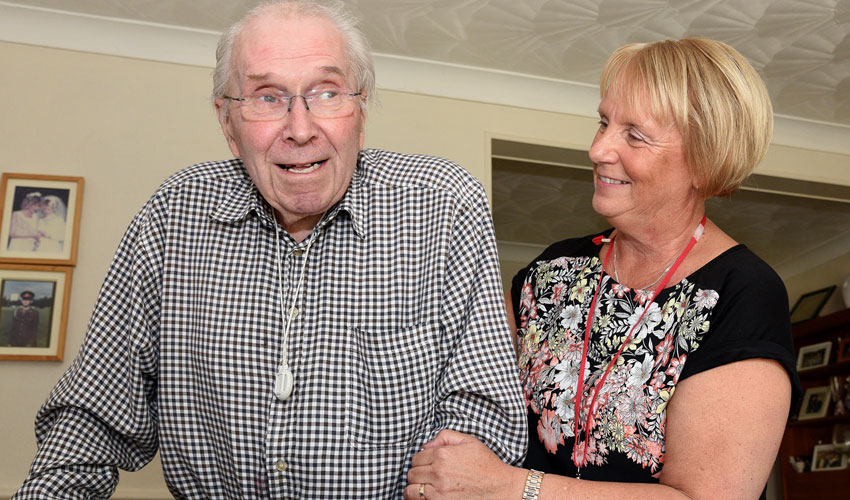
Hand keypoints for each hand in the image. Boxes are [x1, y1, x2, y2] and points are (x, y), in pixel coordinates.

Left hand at [404, 429, 524, 499]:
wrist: (500, 488)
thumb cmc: (486, 465)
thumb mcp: (469, 441)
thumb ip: (445, 437)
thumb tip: (426, 445)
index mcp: (443, 455)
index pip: (416, 457)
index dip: (420, 460)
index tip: (426, 464)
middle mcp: (438, 473)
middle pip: (412, 473)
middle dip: (417, 473)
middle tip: (426, 475)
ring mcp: (439, 491)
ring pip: (411, 489)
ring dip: (414, 487)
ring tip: (423, 486)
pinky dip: (418, 498)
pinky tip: (426, 495)